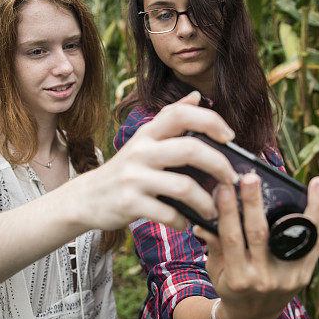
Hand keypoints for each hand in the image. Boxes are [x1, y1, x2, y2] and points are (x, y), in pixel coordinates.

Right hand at [77, 91, 237, 230]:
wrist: (86, 198)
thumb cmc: (125, 169)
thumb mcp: (143, 139)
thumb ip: (170, 118)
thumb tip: (196, 96)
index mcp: (148, 133)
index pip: (181, 114)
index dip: (211, 120)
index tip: (230, 137)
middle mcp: (141, 151)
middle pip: (191, 149)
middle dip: (220, 165)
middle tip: (231, 179)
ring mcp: (134, 177)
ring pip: (184, 186)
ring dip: (206, 202)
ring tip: (214, 210)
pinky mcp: (130, 203)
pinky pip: (168, 213)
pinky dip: (183, 221)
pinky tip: (185, 222)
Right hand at [194, 173, 318, 318]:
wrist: (253, 316)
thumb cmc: (231, 287)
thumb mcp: (216, 270)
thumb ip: (213, 245)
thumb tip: (202, 221)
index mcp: (238, 278)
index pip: (231, 238)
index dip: (227, 212)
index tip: (223, 188)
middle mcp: (263, 279)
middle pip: (259, 234)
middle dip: (254, 203)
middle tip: (250, 177)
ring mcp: (286, 278)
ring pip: (295, 237)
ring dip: (307, 207)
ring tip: (314, 182)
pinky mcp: (303, 276)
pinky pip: (312, 245)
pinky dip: (317, 221)